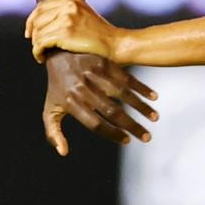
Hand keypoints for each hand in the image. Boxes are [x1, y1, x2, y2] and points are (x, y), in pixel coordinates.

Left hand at [27, 0, 121, 61]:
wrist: (116, 45)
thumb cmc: (102, 36)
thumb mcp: (85, 17)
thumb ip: (68, 15)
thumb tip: (46, 24)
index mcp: (73, 0)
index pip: (43, 6)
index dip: (32, 19)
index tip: (29, 32)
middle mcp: (69, 6)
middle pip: (38, 18)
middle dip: (33, 33)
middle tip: (34, 44)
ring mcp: (67, 18)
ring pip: (38, 32)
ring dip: (36, 45)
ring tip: (41, 54)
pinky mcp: (65, 33)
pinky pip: (41, 43)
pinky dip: (37, 52)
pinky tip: (41, 58)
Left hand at [41, 51, 158, 151]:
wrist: (57, 53)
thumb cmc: (57, 88)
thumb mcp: (50, 110)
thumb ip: (53, 133)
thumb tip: (64, 152)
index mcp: (72, 102)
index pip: (95, 123)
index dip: (112, 134)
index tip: (127, 141)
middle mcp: (83, 88)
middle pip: (112, 111)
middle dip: (132, 126)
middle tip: (147, 137)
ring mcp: (94, 74)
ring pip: (122, 93)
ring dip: (141, 107)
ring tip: (154, 118)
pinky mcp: (103, 61)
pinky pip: (126, 77)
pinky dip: (141, 87)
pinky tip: (153, 97)